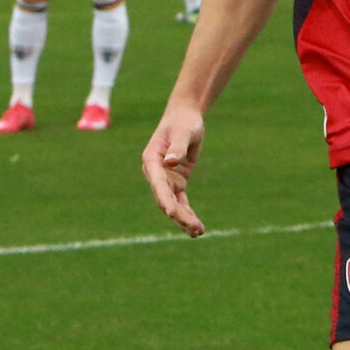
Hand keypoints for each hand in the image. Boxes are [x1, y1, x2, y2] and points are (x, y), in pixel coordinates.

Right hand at [141, 103, 206, 236]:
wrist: (185, 117)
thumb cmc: (183, 122)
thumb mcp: (184, 131)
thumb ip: (177, 147)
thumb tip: (170, 162)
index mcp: (152, 160)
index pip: (158, 183)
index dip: (164, 198)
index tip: (171, 213)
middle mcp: (155, 173)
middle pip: (165, 198)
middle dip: (179, 215)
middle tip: (194, 228)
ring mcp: (166, 179)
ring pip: (173, 204)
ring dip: (184, 219)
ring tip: (198, 232)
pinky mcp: (177, 182)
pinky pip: (181, 202)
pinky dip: (188, 214)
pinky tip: (197, 228)